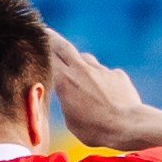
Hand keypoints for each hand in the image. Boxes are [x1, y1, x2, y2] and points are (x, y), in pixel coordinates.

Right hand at [46, 30, 146, 149]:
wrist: (127, 126)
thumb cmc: (95, 130)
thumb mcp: (70, 120)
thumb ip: (67, 101)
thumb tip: (69, 95)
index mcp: (64, 81)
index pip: (48, 57)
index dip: (40, 48)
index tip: (35, 40)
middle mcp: (81, 70)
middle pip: (63, 47)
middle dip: (53, 38)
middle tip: (46, 31)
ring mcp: (101, 70)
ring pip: (86, 60)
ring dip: (80, 65)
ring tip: (81, 79)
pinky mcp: (117, 74)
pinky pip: (105, 74)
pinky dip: (102, 81)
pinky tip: (106, 96)